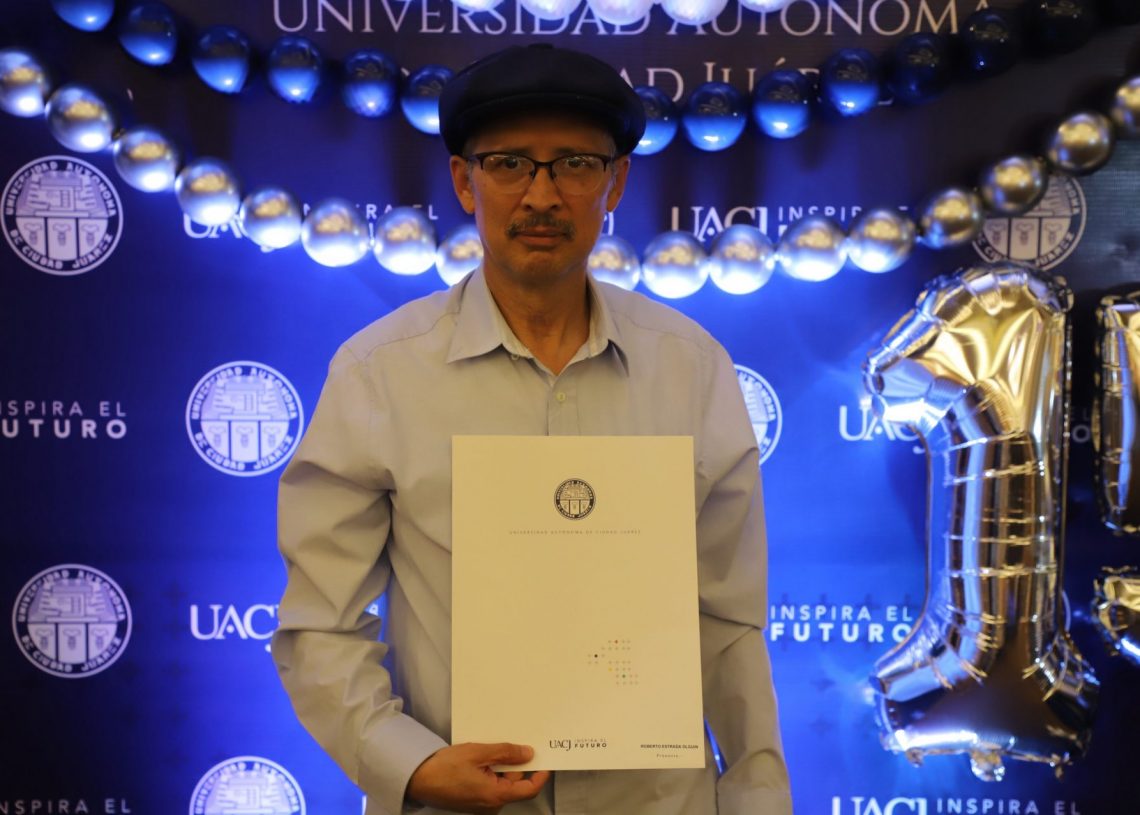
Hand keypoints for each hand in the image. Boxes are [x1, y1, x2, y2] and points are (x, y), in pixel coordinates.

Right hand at [406, 742, 550, 813]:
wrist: (418, 779)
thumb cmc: (445, 767)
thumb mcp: (479, 753)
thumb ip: (506, 753)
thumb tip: (528, 754)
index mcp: (496, 795)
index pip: (529, 789)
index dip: (540, 774)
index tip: (546, 760)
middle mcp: (492, 805)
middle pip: (514, 782)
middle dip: (513, 763)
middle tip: (509, 742)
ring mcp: (482, 804)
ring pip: (501, 782)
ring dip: (499, 765)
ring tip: (487, 749)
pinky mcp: (474, 800)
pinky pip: (490, 784)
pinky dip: (490, 770)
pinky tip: (480, 758)